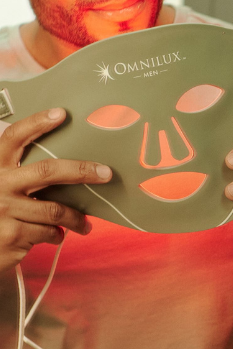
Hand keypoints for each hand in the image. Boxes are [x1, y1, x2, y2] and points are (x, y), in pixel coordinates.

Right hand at [0, 108, 109, 272]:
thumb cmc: (1, 213)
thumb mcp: (5, 189)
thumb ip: (26, 177)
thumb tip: (76, 168)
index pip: (14, 138)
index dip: (36, 124)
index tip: (61, 113)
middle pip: (47, 171)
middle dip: (82, 171)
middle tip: (107, 174)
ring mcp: (3, 210)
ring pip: (56, 210)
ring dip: (76, 218)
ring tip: (85, 224)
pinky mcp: (12, 235)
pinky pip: (50, 231)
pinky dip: (57, 234)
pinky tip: (56, 235)